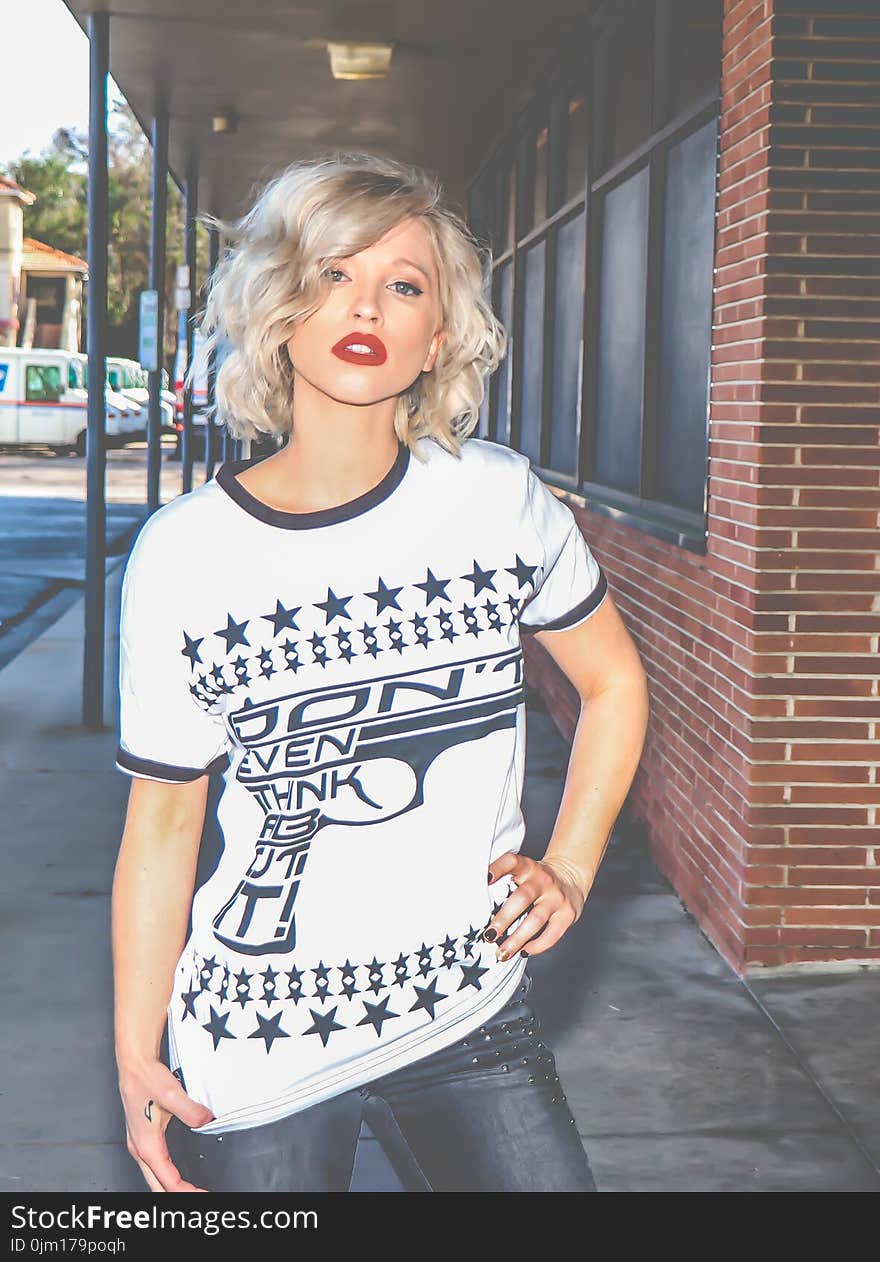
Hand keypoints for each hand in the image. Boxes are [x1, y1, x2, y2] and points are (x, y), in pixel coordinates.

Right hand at [118, 1057, 214, 1191]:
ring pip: (154, 1178)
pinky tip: (175, 1173)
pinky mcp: (141, 1137)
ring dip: (171, 1188)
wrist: (134, 1063)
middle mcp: (140, 1149)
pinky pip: (153, 1166)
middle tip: (200, 1196)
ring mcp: (138, 1144)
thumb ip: (191, 1111)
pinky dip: (165, 1176)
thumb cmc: (145, 1077)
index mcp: (146, 1145)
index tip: (203, 1195)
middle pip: (158, 1187)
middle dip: (179, 1195)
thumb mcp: (172, 1094)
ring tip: (191, 1191)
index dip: (187, 1192)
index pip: (168, 1182)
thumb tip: (206, 1122)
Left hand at [486, 851, 592, 960]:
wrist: (571, 877)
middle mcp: (542, 880)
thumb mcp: (523, 871)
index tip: (483, 879)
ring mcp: (556, 897)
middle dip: (503, 919)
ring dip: (516, 939)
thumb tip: (476, 907)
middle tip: (488, 936)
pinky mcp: (567, 914)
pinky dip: (537, 946)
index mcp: (527, 867)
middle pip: (521, 898)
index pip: (511, 862)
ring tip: (502, 953)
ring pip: (535, 920)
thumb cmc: (537, 879)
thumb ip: (505, 882)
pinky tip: (523, 951)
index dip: (497, 869)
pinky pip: (552, 934)